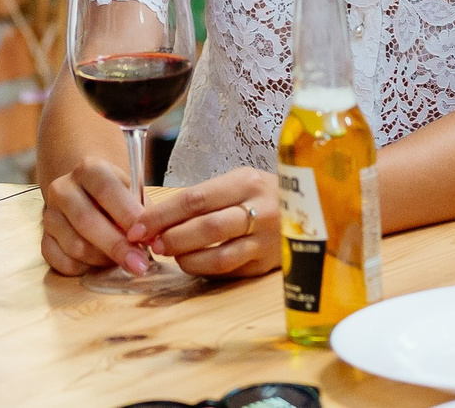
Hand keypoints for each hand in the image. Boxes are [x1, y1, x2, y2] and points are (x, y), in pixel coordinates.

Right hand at [40, 152, 154, 277]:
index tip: (145, 235)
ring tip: (123, 260)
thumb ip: (142, 212)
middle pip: (87, 221)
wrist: (87, 194)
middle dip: (116, 246)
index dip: (126, 214)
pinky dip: (85, 268)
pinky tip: (100, 263)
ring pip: (75, 246)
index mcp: (88, 169)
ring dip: (103, 259)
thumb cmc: (116, 196)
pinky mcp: (44, 239)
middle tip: (139, 264)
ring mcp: (50, 215)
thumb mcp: (131, 192)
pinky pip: (63, 262)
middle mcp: (63, 189)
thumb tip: (152, 238)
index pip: (106, 189)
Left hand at [127, 168, 280, 278]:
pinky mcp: (268, 265)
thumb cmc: (264, 195)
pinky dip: (205, 270)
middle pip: (207, 227)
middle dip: (172, 238)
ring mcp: (266, 241)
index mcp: (246, 183)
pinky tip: (193, 264)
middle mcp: (260, 210)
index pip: (195, 199)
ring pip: (218, 256)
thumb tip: (158, 219)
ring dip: (186, 258)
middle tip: (151, 244)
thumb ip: (205, 199)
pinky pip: (230, 271)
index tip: (137, 226)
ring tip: (171, 255)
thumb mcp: (239, 183)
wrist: (316, 211)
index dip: (161, 215)